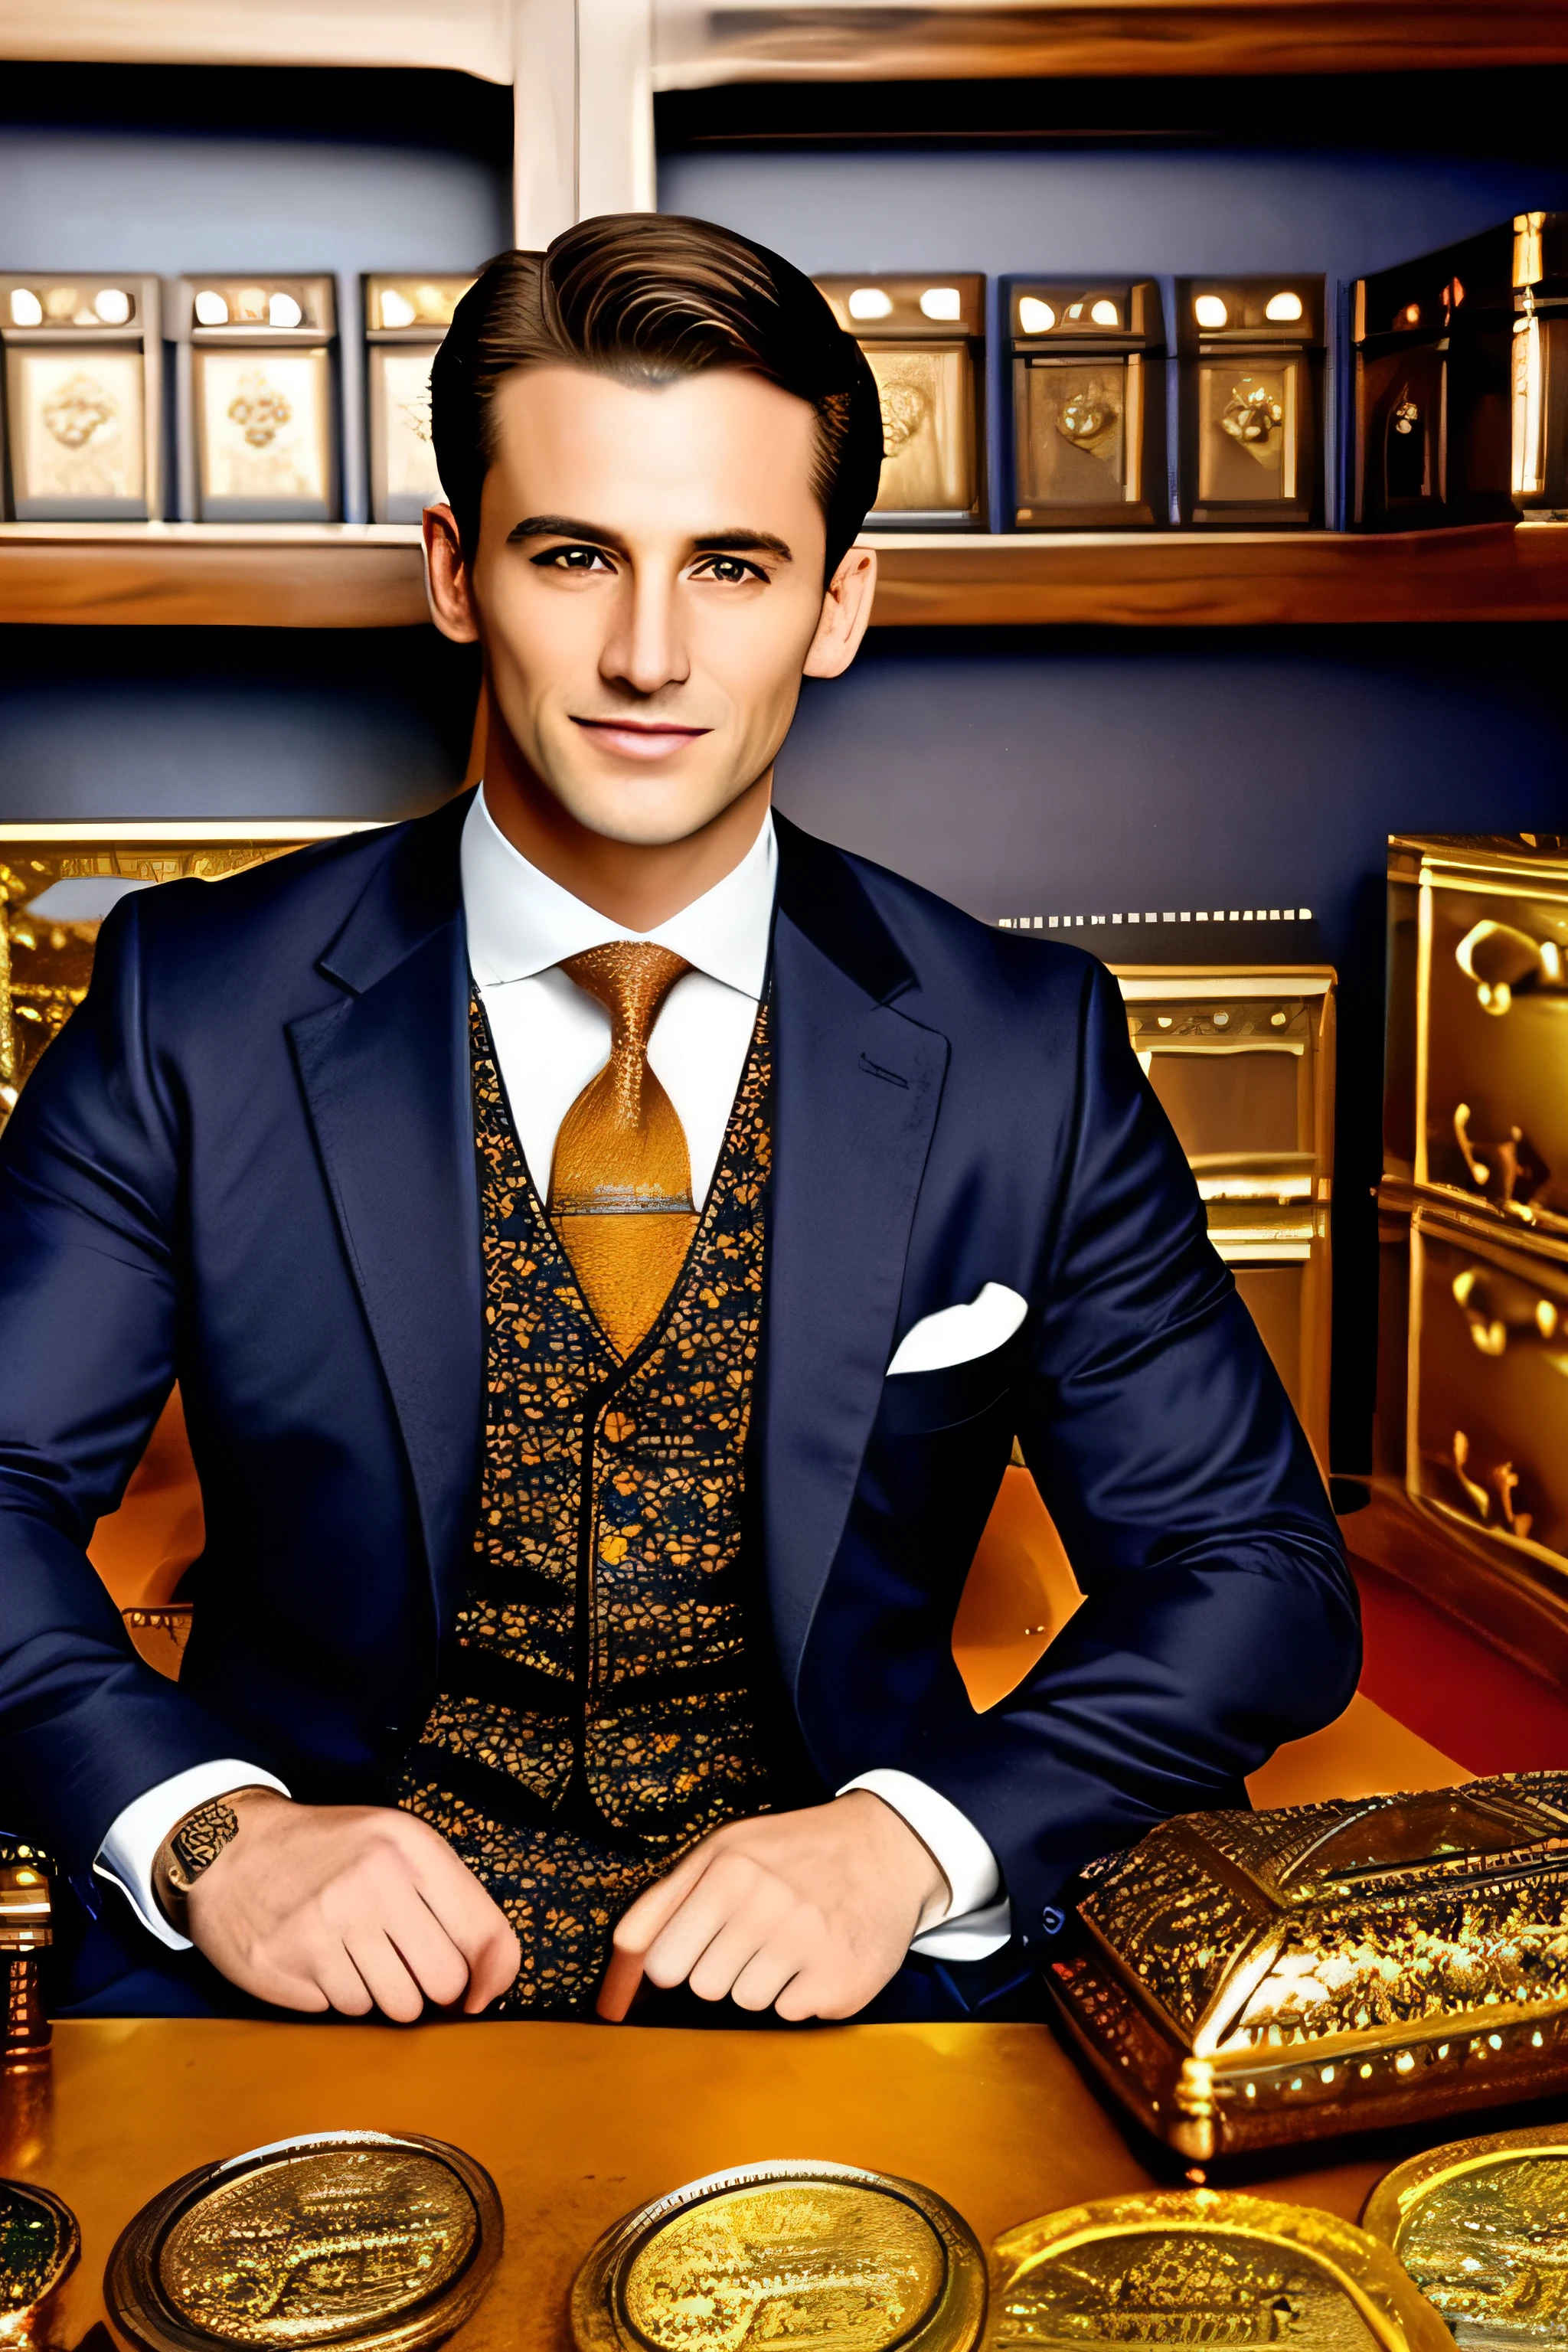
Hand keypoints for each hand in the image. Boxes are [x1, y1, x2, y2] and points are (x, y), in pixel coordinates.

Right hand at [180, 1792, 520, 2021]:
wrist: (229, 1846)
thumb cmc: (332, 1850)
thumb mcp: (398, 1844)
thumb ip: (455, 1902)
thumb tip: (490, 1985)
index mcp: (409, 1847)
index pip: (483, 1933)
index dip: (490, 1975)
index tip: (477, 1991)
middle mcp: (371, 1883)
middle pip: (442, 1983)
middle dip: (429, 1985)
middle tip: (401, 1962)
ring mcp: (325, 1926)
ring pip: (394, 2007)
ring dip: (381, 1992)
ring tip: (354, 1952)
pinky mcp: (286, 1965)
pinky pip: (343, 2011)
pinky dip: (337, 1994)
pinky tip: (319, 1958)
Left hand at [599, 1791, 947, 2023]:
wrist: (885, 1848)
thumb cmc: (791, 1851)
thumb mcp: (723, 1850)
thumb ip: (662, 1903)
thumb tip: (616, 1965)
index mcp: (729, 1873)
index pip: (664, 1963)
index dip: (680, 1957)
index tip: (704, 1940)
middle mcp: (767, 1908)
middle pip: (705, 1988)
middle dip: (724, 1966)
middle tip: (757, 1932)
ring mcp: (808, 1948)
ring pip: (747, 2002)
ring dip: (764, 1978)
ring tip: (792, 1938)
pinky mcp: (841, 1984)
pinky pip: (790, 2014)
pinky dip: (801, 1991)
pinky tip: (820, 1954)